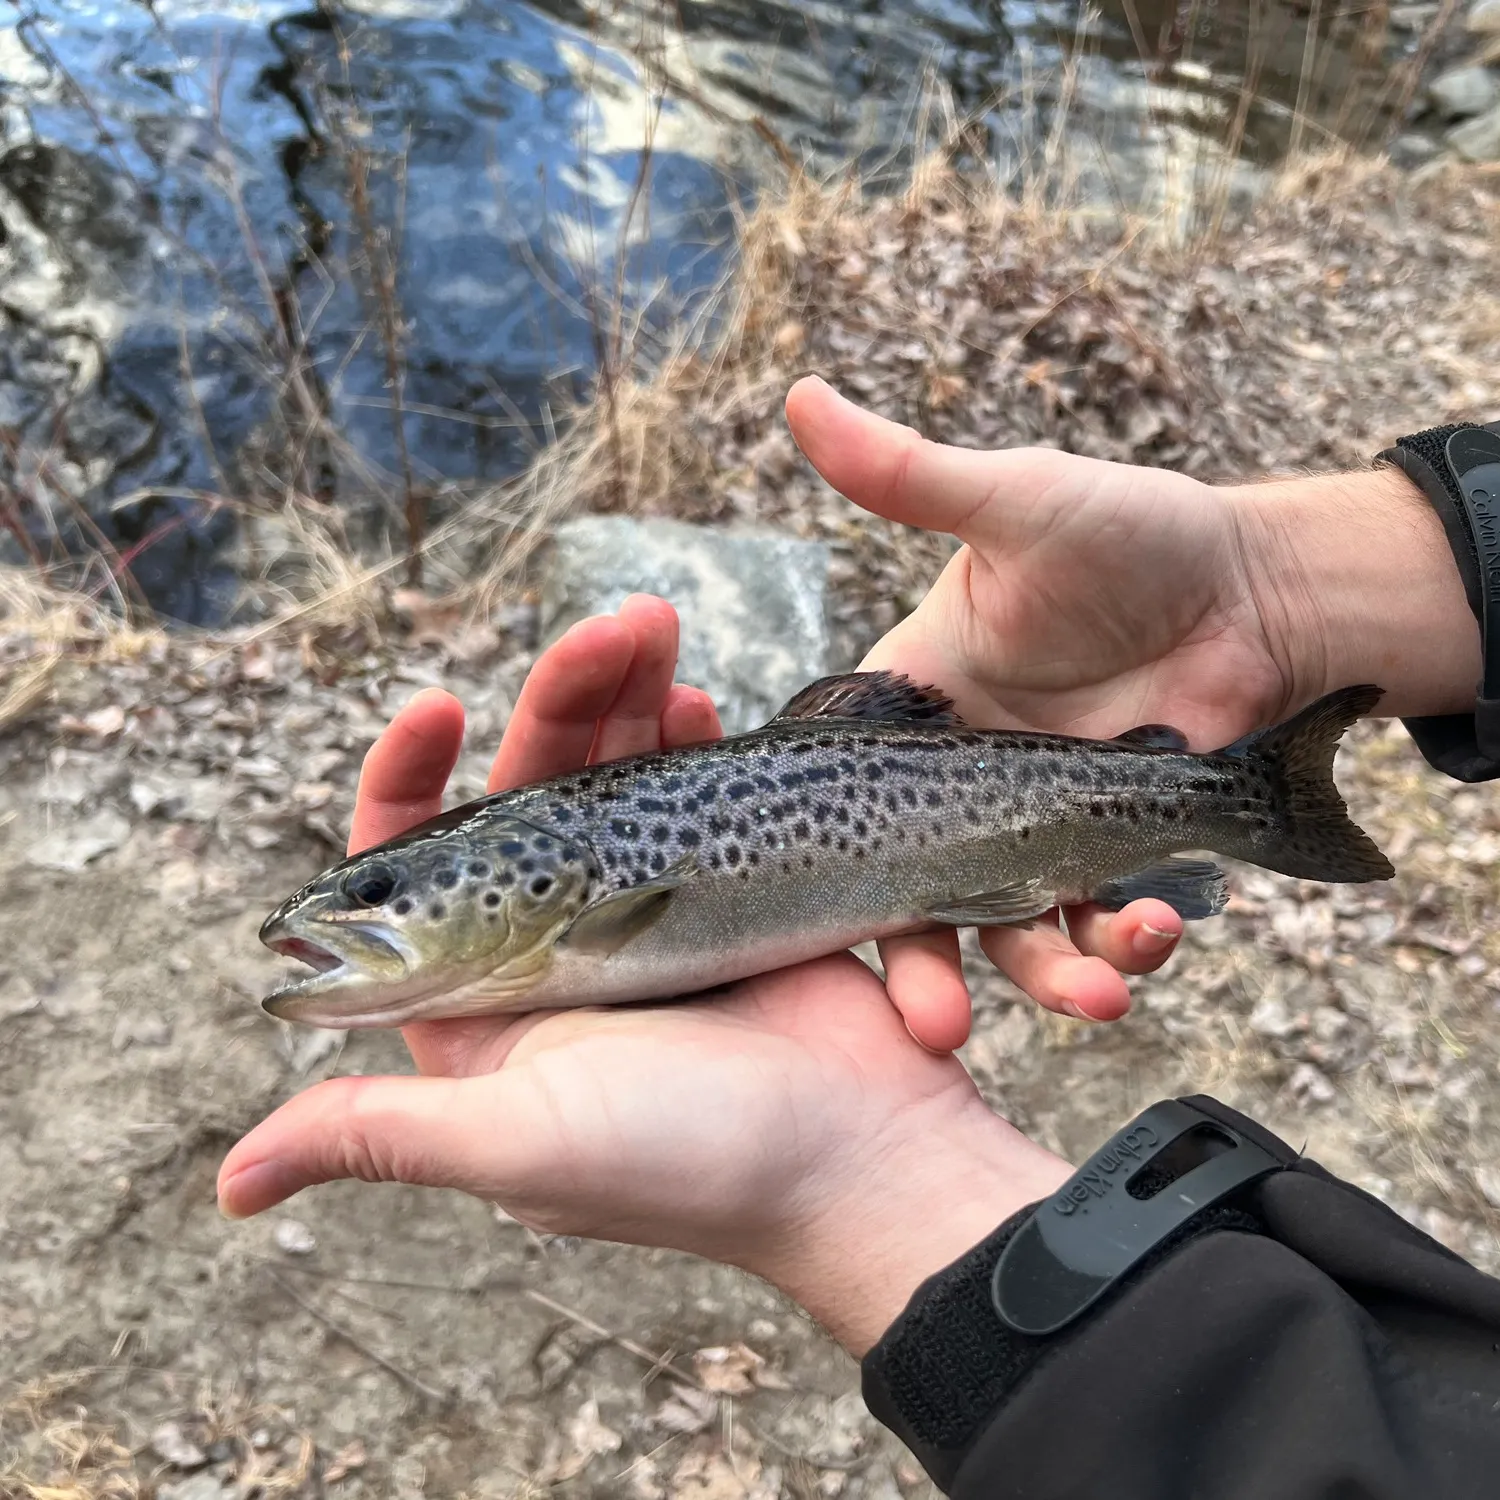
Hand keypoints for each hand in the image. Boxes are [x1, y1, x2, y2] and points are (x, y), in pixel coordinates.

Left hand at [219, 596, 1069, 1354]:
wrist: (864, 1162)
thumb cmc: (686, 1160)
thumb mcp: (516, 1146)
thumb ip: (382, 1133)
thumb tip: (230, 1187)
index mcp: (489, 1005)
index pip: (414, 877)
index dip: (407, 784)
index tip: (438, 709)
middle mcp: (560, 953)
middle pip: (530, 800)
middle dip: (557, 706)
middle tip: (612, 632)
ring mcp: (650, 917)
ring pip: (614, 782)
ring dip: (626, 700)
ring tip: (656, 633)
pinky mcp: (729, 895)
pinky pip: (695, 795)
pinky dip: (690, 742)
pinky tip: (694, 698)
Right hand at [782, 377, 1477, 1028]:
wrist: (1255, 589)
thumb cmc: (1127, 534)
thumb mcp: (1017, 501)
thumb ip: (911, 474)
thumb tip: (801, 393)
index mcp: (907, 714)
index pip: (836, 804)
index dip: (815, 873)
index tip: (811, 927)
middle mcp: (955, 791)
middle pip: (914, 901)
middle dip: (924, 971)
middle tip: (935, 1024)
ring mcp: (1035, 833)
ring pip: (1014, 933)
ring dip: (1046, 978)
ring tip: (1095, 995)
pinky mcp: (1114, 857)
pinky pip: (1105, 921)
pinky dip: (1126, 939)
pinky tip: (1152, 933)